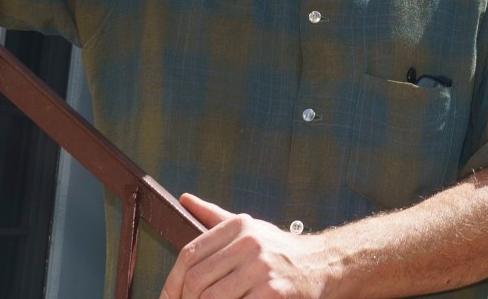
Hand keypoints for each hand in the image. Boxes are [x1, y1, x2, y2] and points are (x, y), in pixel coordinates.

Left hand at [161, 193, 340, 298]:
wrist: (319, 264)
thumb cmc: (277, 249)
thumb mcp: (248, 227)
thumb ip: (213, 216)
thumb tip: (184, 199)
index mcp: (238, 226)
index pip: (189, 254)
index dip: (172, 282)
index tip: (168, 298)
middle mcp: (250, 243)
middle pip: (197, 279)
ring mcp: (262, 269)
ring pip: (211, 297)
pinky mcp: (273, 293)